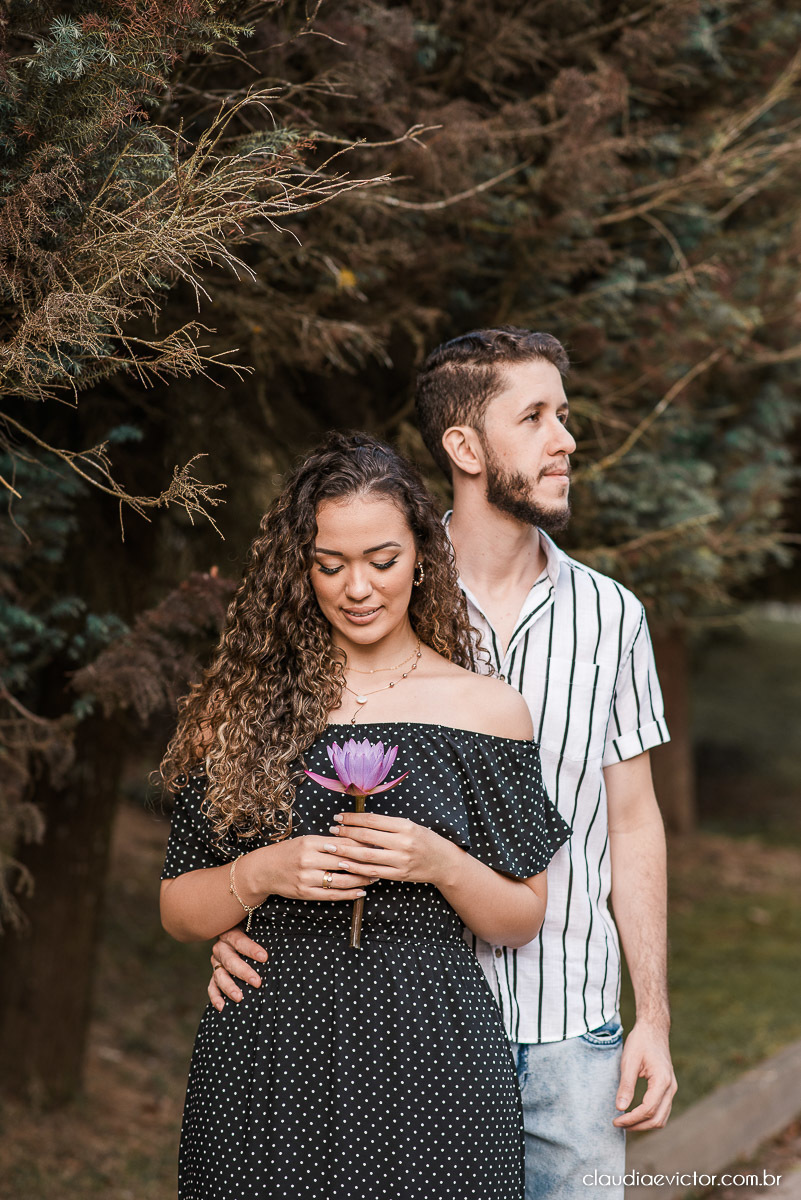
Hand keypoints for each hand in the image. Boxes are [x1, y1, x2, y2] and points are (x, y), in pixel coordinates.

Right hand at [208, 927, 265, 1010]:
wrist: (232, 932)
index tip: (265, 958)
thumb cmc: (252, 932)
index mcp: (230, 934)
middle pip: (230, 961)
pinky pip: (212, 987)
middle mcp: (221, 949)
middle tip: (257, 982)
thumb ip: (265, 930)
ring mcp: (216, 963)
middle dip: (244, 972)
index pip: (240, 941)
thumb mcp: (256, 927)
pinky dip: (216, 997)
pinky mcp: (214, 976)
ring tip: (239, 997)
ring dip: (229, 987)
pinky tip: (222, 1007)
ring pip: (219, 975)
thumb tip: (284, 934)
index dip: (251, 949)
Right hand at [244, 833, 373, 902]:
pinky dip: (348, 894)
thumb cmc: (288, 852)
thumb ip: (327, 842)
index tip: (376, 845)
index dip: (361, 845)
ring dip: (360, 880)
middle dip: (365, 862)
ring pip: (340, 880)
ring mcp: (306, 878)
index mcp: (310, 842)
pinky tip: (361, 892)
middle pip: (344, 861)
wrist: (264, 870)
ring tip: (374, 877)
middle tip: (381, 861)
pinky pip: (332, 895)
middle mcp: (308, 860)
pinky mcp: (305, 893)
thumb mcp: (305, 841)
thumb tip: (356, 840)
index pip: (341, 843)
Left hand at [328, 811, 455, 886]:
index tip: (339, 817)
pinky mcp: (399, 875)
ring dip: (346, 851)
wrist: (444, 862)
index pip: (372, 820)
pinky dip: (357, 868)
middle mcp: (403, 842)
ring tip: (331, 847)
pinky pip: (373, 871)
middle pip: (366, 836)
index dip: (353, 818)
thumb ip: (388, 824)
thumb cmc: (425, 840)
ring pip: (366, 855)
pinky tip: (345, 864)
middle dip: (345, 833)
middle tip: (331, 830)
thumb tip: (359, 820)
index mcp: (405, 826)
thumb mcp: (410, 826)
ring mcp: (400, 860)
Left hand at [613, 1020, 676, 1129]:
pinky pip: (662, 1110)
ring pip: (661, 1117)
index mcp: (662, 1081)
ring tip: (625, 1122)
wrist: (653, 1029)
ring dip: (644, 1124)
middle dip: (637, 1125)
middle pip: (657, 1119)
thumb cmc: (640, 1042)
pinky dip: (650, 1117)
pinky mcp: (668, 1088)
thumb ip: (626, 1085)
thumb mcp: (629, 1061)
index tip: (616, 1120)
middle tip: (618, 1124)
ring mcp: (671, 1088)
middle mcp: (671, 1088)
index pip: (647, 1110)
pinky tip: (635, 1114)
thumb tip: (620, 1108)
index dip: (631, 1119)